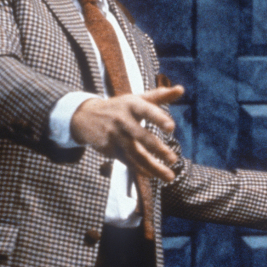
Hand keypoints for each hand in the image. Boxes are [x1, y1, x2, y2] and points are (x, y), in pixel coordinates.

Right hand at [70, 85, 184, 181]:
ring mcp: (115, 136)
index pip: (146, 111)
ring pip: (135, 154)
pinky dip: (141, 170)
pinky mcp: (110, 149)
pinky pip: (128, 161)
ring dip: (153, 167)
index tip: (171, 128)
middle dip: (157, 148)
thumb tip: (181, 89)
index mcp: (132, 105)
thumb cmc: (119, 107)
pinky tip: (154, 175)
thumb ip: (159, 96)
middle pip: (140, 136)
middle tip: (173, 159)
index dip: (158, 118)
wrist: (86, 116)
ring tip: (170, 177)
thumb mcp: (136, 99)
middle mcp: (122, 120)